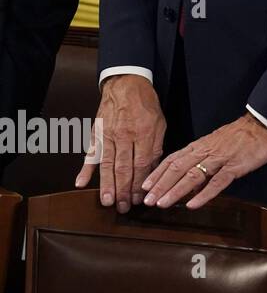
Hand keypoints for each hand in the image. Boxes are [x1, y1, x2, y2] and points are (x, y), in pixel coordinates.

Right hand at [76, 73, 165, 211]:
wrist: (126, 84)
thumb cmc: (146, 105)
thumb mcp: (160, 123)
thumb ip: (156, 147)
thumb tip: (153, 170)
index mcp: (144, 133)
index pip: (143, 164)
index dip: (141, 184)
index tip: (140, 199)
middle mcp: (125, 136)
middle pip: (124, 168)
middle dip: (124, 190)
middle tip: (123, 208)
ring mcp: (108, 135)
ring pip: (107, 164)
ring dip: (107, 185)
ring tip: (107, 202)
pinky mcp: (96, 133)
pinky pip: (90, 153)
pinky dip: (85, 169)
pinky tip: (80, 184)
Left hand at [142, 113, 266, 208]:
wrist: (262, 125)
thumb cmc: (240, 136)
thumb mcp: (216, 146)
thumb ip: (202, 163)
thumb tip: (190, 185)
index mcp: (199, 146)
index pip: (173, 159)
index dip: (158, 173)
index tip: (144, 186)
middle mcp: (205, 152)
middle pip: (178, 168)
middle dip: (161, 185)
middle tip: (147, 200)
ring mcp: (220, 159)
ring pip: (193, 175)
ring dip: (175, 190)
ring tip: (162, 203)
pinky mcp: (235, 166)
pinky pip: (217, 181)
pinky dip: (204, 194)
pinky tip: (193, 204)